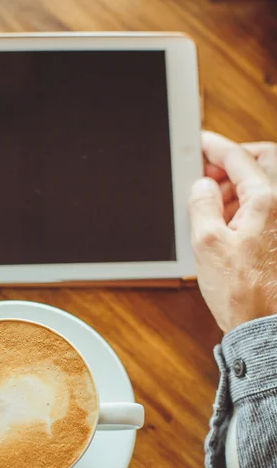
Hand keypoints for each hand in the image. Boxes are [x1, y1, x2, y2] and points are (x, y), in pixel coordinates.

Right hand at [188, 132, 276, 332]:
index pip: (239, 158)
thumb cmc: (241, 291)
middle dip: (234, 162)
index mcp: (267, 200)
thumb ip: (202, 204)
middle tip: (208, 173)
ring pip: (264, 184)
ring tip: (212, 205)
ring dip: (237, 186)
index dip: (215, 147)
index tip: (201, 143)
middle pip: (262, 162)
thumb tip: (202, 186)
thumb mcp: (207, 243)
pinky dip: (245, 205)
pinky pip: (265, 206)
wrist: (263, 324)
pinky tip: (226, 223)